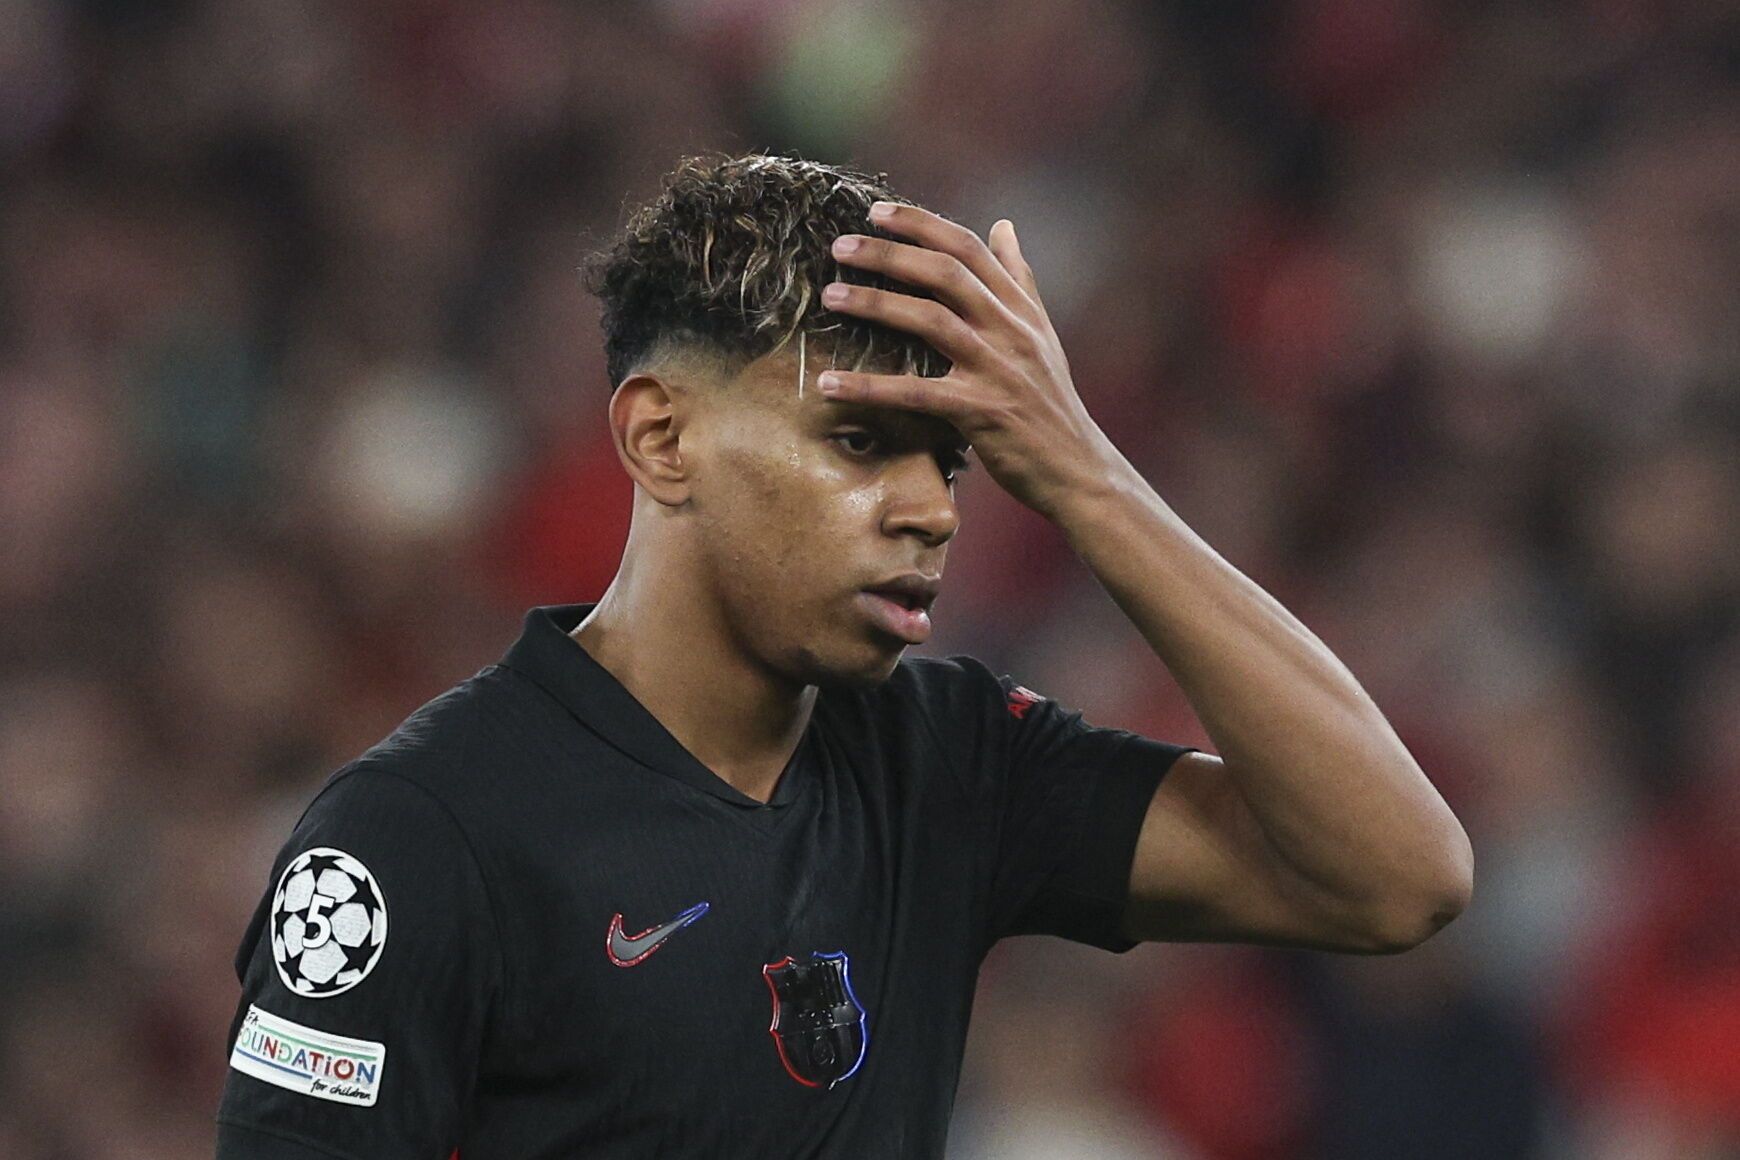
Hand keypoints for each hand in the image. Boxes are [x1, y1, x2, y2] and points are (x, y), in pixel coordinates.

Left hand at [816, 201, 1121, 519]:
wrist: (1078, 470)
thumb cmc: (1050, 405)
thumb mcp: (1041, 335)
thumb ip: (1018, 280)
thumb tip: (1003, 225)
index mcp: (1020, 310)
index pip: (969, 249)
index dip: (922, 225)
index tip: (877, 211)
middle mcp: (1011, 331)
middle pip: (945, 273)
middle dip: (890, 253)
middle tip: (840, 246)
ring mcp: (998, 369)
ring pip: (931, 320)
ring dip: (875, 303)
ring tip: (830, 296)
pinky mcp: (982, 412)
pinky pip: (916, 393)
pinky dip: (870, 387)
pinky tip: (830, 383)